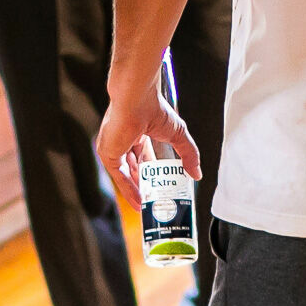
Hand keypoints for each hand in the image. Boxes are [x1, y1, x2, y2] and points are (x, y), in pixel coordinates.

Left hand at [95, 81, 201, 208]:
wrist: (137, 98)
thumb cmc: (154, 108)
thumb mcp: (177, 136)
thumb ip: (188, 155)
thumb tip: (197, 174)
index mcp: (136, 132)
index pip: (143, 157)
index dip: (151, 173)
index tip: (159, 187)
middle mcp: (122, 140)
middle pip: (134, 168)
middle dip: (145, 185)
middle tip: (155, 201)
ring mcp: (113, 147)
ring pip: (126, 174)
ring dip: (137, 191)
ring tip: (149, 207)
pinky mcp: (107, 153)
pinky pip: (119, 176)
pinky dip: (129, 189)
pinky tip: (140, 201)